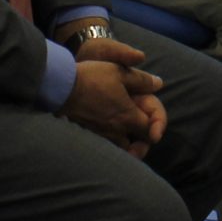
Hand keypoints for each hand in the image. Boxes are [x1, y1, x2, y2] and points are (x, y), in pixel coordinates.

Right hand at [61, 36, 167, 155]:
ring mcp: (102, 135)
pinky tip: (109, 129)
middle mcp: (117, 131)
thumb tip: (159, 84)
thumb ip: (142, 80)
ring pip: (121, 148)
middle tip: (143, 131)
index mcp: (128, 116)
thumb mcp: (120, 73)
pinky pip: (106, 145)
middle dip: (143, 140)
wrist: (62, 88)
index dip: (157, 126)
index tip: (155, 123)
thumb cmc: (93, 78)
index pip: (151, 130)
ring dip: (127, 142)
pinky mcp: (89, 135)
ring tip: (127, 131)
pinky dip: (112, 141)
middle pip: (138, 145)